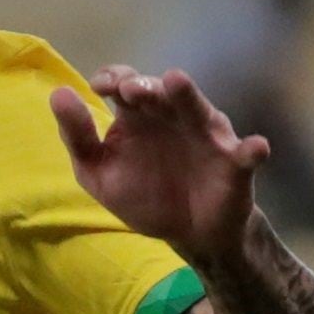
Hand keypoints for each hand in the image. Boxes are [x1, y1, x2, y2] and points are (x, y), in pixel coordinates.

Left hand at [51, 65, 266, 268]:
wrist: (189, 235)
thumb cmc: (144, 195)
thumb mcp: (100, 173)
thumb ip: (79, 138)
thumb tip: (58, 94)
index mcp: (141, 116)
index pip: (126, 83)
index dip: (114, 78)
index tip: (100, 85)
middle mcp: (175, 117)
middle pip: (160, 92)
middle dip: (145, 87)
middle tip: (130, 89)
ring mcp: (207, 137)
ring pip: (199, 111)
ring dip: (187, 96)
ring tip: (175, 82)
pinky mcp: (235, 165)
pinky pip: (247, 155)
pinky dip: (252, 151)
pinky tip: (255, 149)